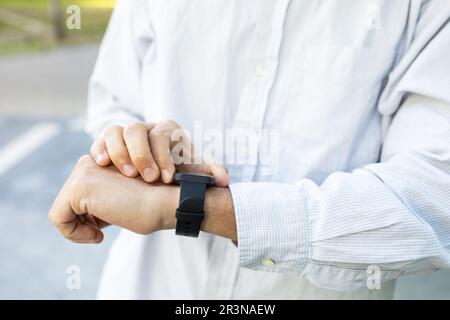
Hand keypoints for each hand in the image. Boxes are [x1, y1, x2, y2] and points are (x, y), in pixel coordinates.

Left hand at [48, 155, 178, 242]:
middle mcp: (90, 161)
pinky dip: (73, 233)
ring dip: (77, 228)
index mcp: (101, 162)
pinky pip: (59, 217)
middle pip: (68, 199)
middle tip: (101, 233)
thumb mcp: (124, 200)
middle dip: (81, 220)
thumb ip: (104, 201)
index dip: (88, 215)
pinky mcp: (80, 185)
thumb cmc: (154, 205)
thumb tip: (83, 220)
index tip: (104, 228)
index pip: (79, 193)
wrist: (169, 202)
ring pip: (62, 207)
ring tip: (100, 234)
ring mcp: (84, 171)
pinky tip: (99, 236)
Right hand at [90, 120, 228, 185]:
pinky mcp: (108, 144)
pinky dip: (99, 149)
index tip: (167, 178)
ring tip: (126, 173)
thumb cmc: (179, 172)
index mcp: (168, 130)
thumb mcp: (193, 172)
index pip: (162, 136)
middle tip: (147, 178)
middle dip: (141, 154)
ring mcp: (125, 134)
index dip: (164, 156)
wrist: (161, 174)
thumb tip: (224, 180)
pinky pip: (100, 139)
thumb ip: (207, 174)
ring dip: (118, 152)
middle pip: (136, 130)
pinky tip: (101, 163)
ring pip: (115, 131)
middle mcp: (145, 128)